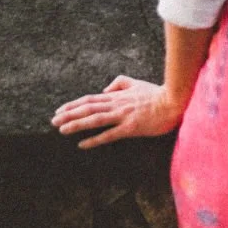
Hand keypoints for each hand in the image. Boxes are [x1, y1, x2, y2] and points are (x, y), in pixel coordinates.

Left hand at [51, 74, 186, 149]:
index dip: (73, 104)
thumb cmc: (157, 94)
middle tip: (53, 121)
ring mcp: (123, 116)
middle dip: (68, 114)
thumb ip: (119, 83)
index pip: (90, 99)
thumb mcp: (136, 83)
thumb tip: (104, 89)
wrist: (174, 102)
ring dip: (76, 124)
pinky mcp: (131, 127)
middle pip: (87, 108)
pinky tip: (82, 144)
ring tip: (61, 129)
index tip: (60, 110)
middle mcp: (116, 105)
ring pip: (94, 119)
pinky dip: (94, 139)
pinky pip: (109, 134)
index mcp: (117, 95)